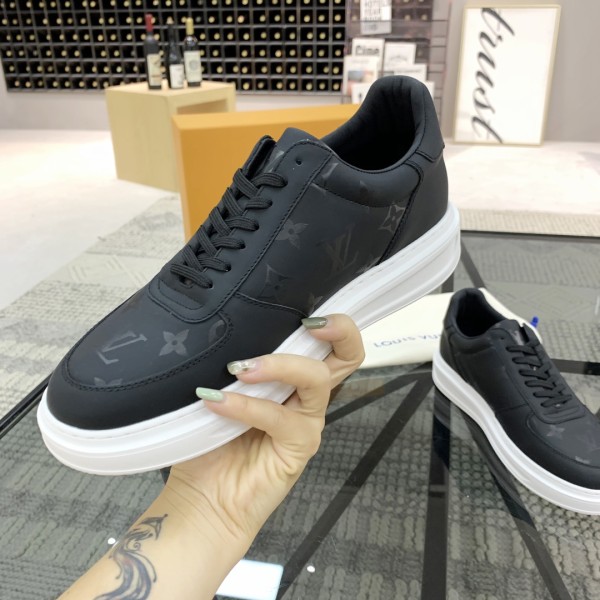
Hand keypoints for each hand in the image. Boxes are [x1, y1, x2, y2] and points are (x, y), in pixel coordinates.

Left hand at [164, 314, 363, 544]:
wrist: (204, 500)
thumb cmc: (211, 443)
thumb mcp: (221, 391)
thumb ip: (236, 365)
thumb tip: (228, 328)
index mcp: (293, 380)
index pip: (328, 346)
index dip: (333, 324)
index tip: (306, 313)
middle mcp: (308, 398)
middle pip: (348, 357)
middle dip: (338, 330)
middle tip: (308, 323)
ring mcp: (306, 422)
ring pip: (316, 378)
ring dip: (278, 365)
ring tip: (239, 368)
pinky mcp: (299, 447)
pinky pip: (279, 416)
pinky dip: (246, 404)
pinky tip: (216, 402)